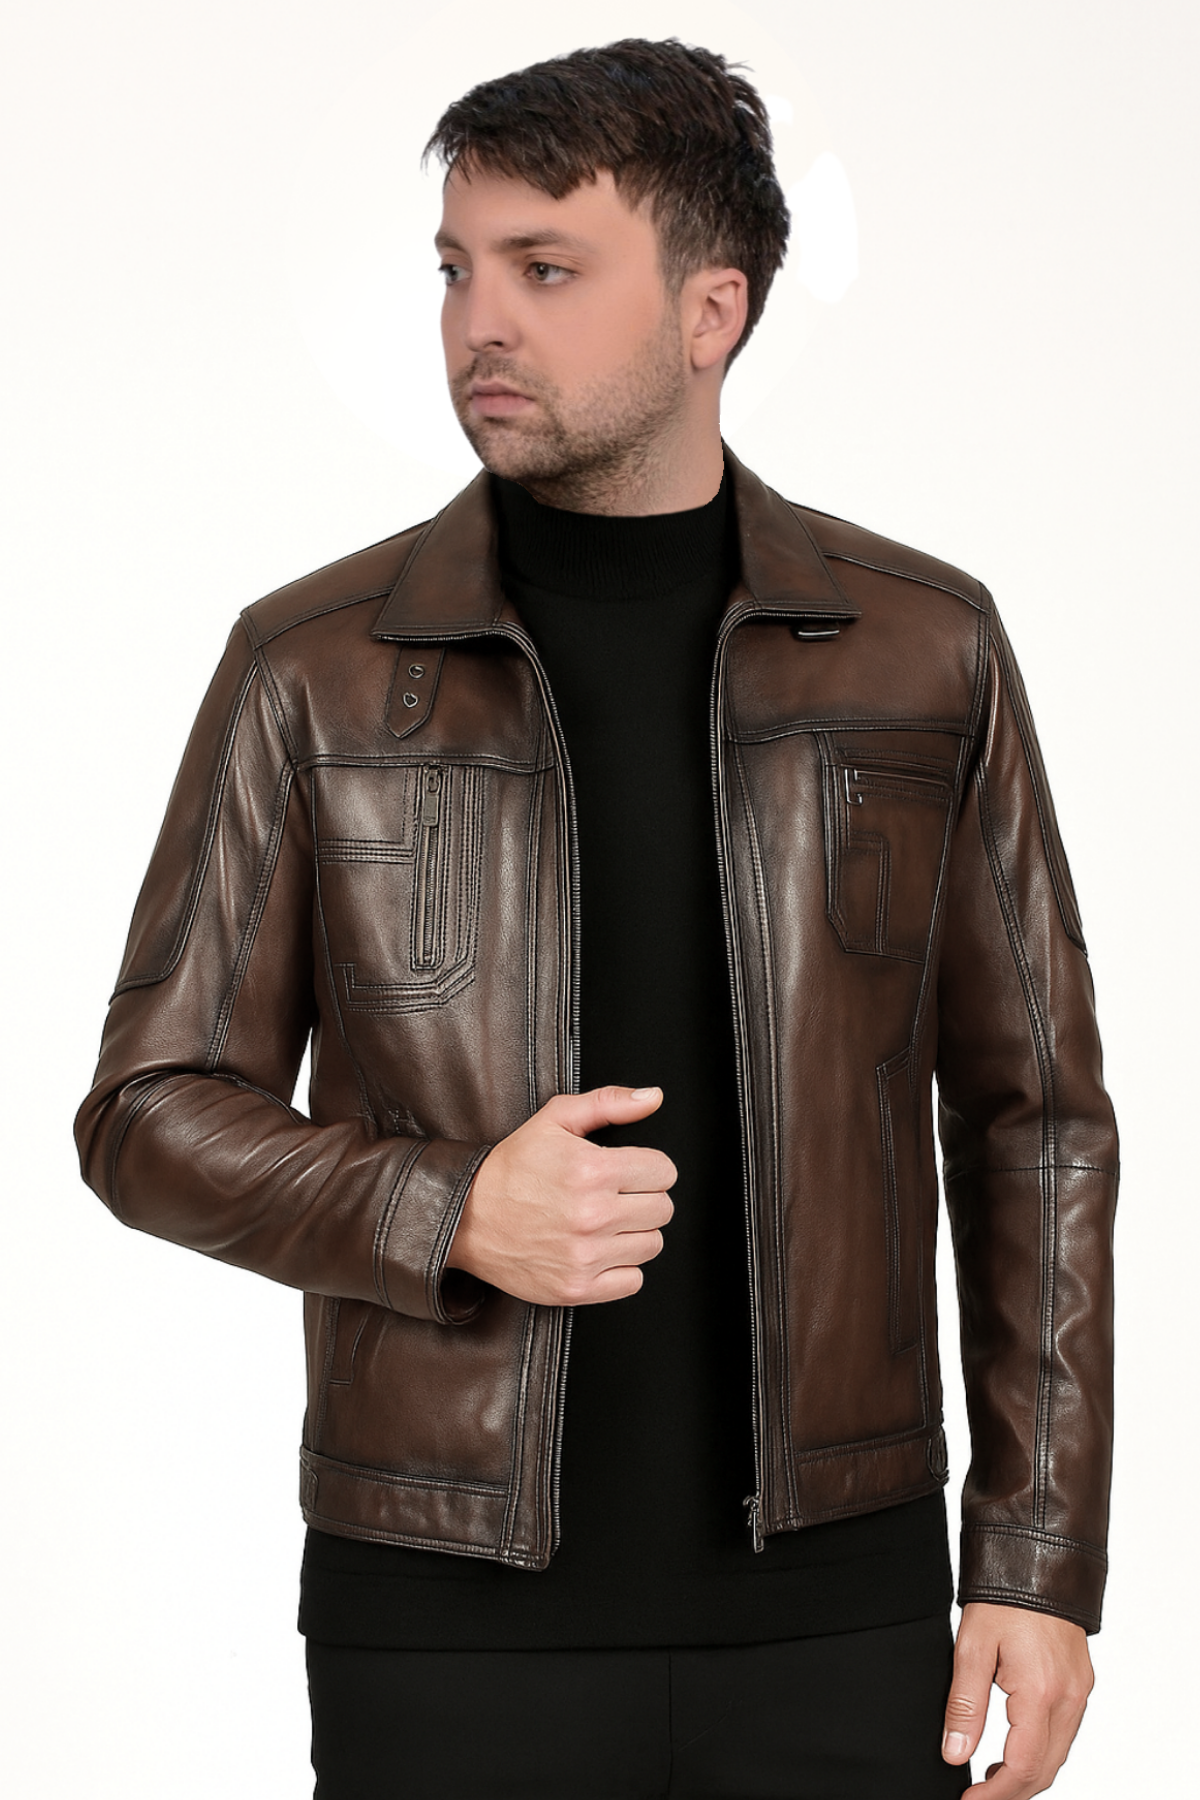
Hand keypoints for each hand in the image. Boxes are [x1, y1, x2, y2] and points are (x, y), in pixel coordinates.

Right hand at [446, 1084, 676, 1305]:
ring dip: (635, 1233)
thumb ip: (609, 1103)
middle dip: (645, 1198)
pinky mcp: (577, 1288)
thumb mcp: (555, 1120)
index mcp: (593, 1170)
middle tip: (616, 1195)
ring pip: (652, 1245)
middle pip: (662, 1209)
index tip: (630, 1170)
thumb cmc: (510, 1169)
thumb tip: (653, 1097)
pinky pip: (633, 1281)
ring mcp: (585, 1256)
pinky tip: (598, 1250)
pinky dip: (621, 1268)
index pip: (664, 1172)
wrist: (465, 1217)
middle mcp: (593, 1216)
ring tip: (605, 1222)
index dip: (650, 1167)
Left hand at [942, 1602, 1093, 1796]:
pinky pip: (1065, 1732)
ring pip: (1058, 1754)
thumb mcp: (971, 1647)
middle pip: (1046, 1769)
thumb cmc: (1003, 1597)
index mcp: (1041, 1693)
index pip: (1023, 1766)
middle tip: (978, 1797)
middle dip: (1012, 1791)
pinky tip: (1015, 1748)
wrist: (1038, 1558)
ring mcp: (1079, 1690)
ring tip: (991, 1778)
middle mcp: (1069, 1697)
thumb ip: (964, 1705)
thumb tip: (955, 1754)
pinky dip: (1042, 1751)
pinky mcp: (1081, 1682)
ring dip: (1028, 1774)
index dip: (996, 1793)